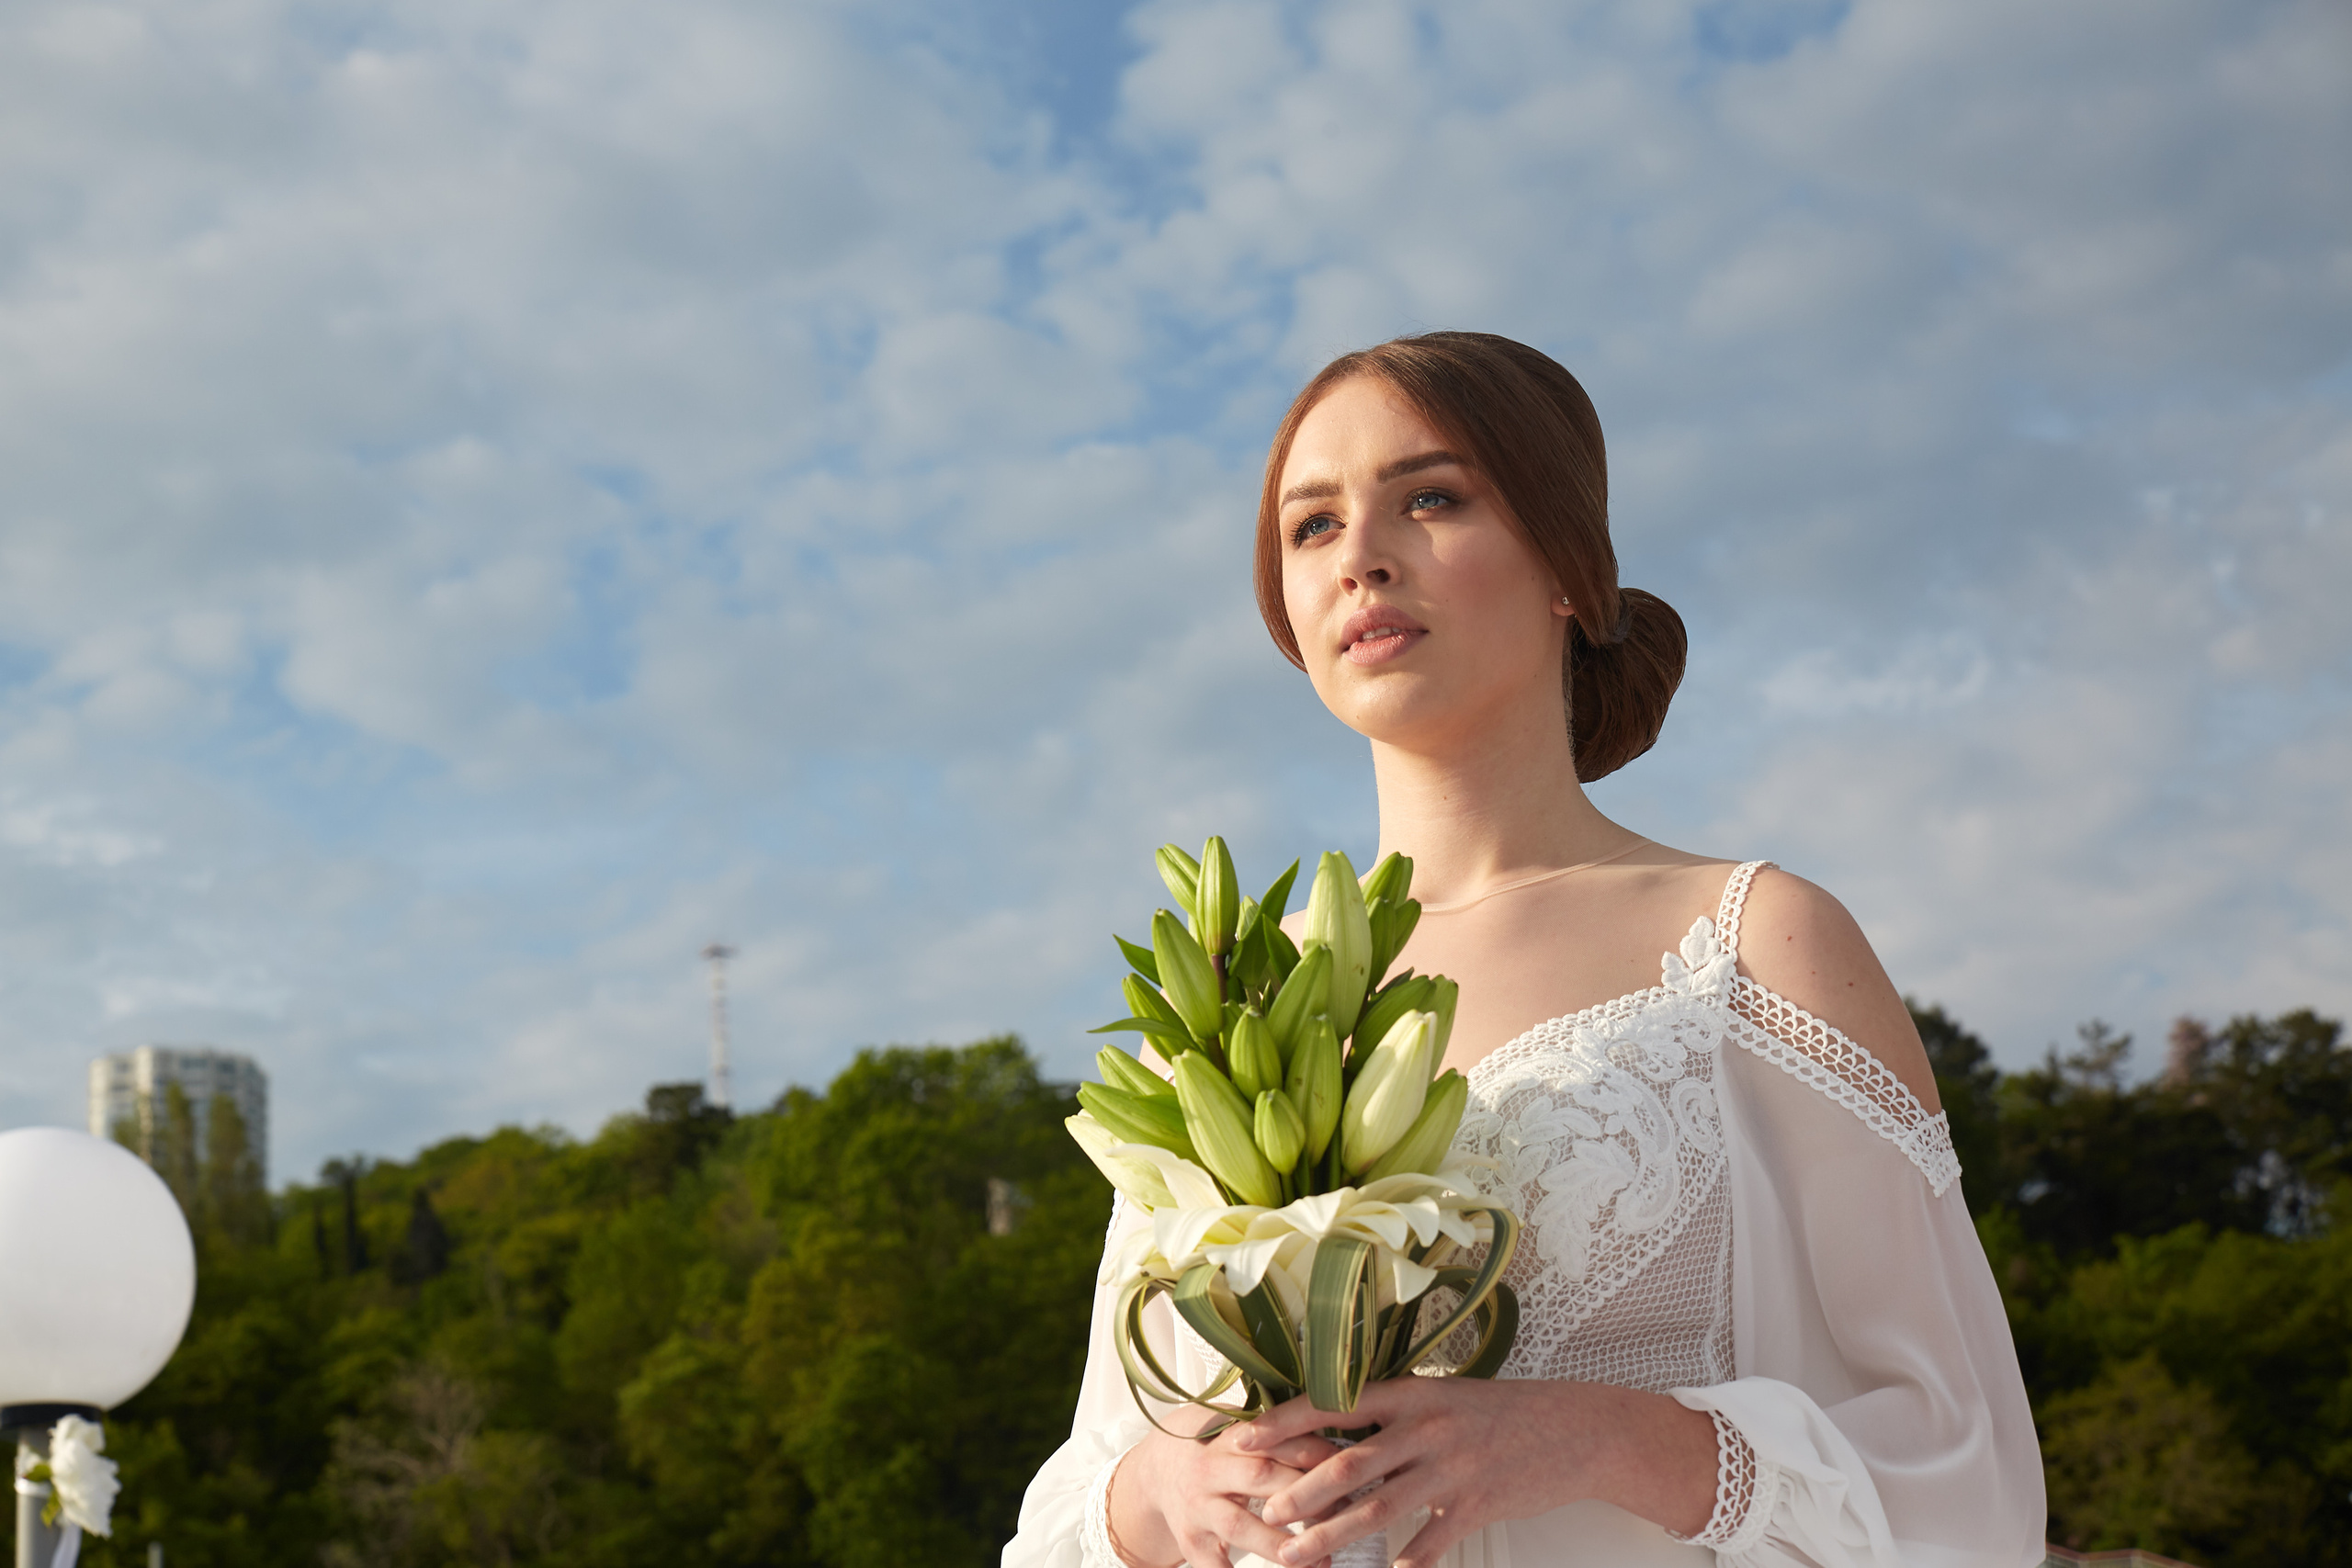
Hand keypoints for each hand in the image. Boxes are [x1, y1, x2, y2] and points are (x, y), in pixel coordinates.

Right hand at [1107, 1416, 1343, 1567]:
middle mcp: (1210, 1469)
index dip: (1313, 1454)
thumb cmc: (1214, 1447)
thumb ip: (1278, 1430)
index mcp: (1229, 1435)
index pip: (1275, 1440)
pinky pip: (1213, 1567)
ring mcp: (1198, 1508)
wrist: (1156, 1470)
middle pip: (1261, 1478)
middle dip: (1304, 1496)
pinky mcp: (1191, 1542)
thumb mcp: (1237, 1426)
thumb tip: (1339, 1426)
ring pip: (1241, 1525)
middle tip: (1344, 1512)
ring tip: (1320, 1559)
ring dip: (1280, 1543)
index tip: (1348, 1468)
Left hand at [1235, 1377, 1717, 1567]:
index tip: (1246, 1437)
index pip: (1335, 1403)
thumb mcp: (1444, 1397)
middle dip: (1300, 1491)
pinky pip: (1428, 1544)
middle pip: (1348, 1463)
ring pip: (1378, 1508)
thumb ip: (1394, 1414)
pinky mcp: (1476, 1505)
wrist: (1574, 1428)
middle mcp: (1425, 1428)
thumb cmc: (1502, 1412)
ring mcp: (1451, 1469)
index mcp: (1412, 1394)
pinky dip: (1400, 1564)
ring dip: (1331, 1535)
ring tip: (1296, 1555)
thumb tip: (1335, 1427)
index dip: (1286, 1421)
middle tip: (1265, 1511)